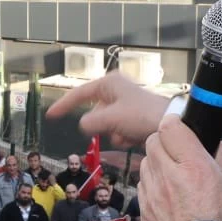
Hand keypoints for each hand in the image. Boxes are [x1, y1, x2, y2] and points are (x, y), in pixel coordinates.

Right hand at [47, 72, 171, 147]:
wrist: (171, 124)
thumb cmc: (141, 115)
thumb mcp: (112, 118)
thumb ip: (91, 122)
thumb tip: (83, 125)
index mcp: (108, 83)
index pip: (78, 94)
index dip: (63, 105)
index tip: (50, 116)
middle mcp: (115, 90)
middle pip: (95, 114)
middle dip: (103, 126)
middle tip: (117, 129)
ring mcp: (124, 104)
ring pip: (106, 125)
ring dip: (114, 133)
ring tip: (129, 133)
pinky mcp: (131, 117)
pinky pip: (117, 130)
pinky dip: (123, 136)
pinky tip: (135, 136)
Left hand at [139, 115, 221, 220]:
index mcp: (195, 167)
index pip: (171, 127)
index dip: (176, 124)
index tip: (183, 128)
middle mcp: (169, 176)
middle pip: (154, 141)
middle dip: (165, 142)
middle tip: (181, 152)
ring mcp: (152, 194)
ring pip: (145, 162)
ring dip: (157, 162)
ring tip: (175, 175)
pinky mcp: (144, 210)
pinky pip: (143, 185)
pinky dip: (152, 183)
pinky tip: (167, 194)